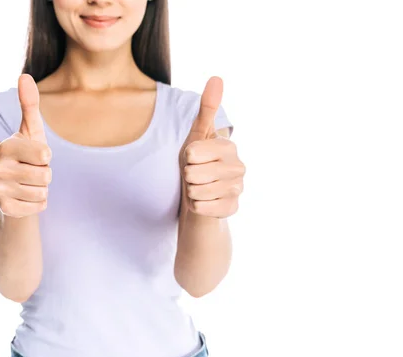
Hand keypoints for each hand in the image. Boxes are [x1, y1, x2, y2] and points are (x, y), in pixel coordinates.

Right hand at [0, 74, 51, 217]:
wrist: (15, 188)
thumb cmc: (28, 154)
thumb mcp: (31, 130)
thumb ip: (29, 104)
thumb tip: (24, 75)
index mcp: (5, 146)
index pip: (45, 153)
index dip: (46, 156)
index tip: (35, 156)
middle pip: (46, 174)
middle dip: (46, 175)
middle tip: (33, 172)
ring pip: (43, 192)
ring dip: (42, 189)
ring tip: (29, 184)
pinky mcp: (6, 209)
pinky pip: (39, 207)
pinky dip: (38, 204)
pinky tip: (26, 198)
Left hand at [179, 76, 245, 217]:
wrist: (199, 196)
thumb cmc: (197, 163)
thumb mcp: (197, 135)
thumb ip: (207, 109)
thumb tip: (217, 77)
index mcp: (229, 147)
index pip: (193, 152)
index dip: (187, 157)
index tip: (194, 158)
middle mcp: (239, 167)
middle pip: (193, 173)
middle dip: (188, 176)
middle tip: (196, 176)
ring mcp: (238, 189)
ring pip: (196, 191)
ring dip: (191, 191)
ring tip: (199, 188)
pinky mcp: (232, 209)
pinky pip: (201, 208)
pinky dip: (196, 207)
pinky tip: (204, 202)